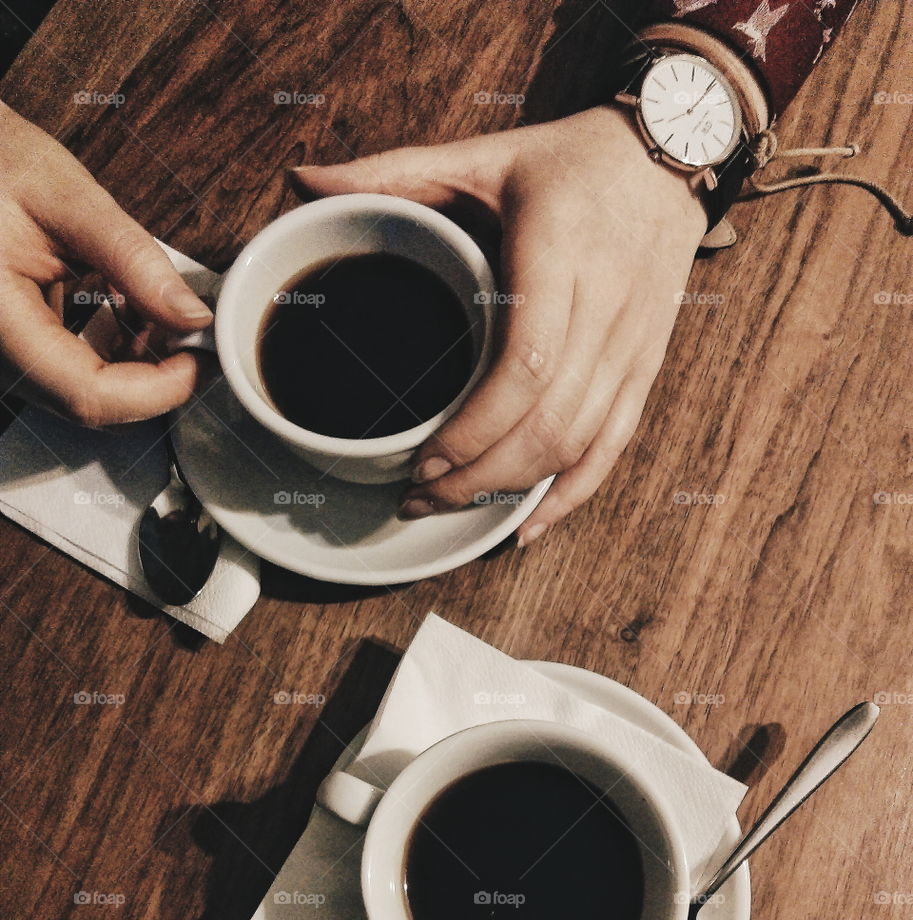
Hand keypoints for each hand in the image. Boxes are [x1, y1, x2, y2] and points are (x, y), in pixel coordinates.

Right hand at [0, 100, 212, 427]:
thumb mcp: (66, 196)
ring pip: (82, 392)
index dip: (155, 390)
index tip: (197, 359)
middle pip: (89, 402)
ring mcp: (3, 356)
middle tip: (189, 333)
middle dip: (151, 376)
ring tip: (159, 312)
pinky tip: (127, 310)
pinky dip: (109, 348)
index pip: (87, 393)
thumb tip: (191, 315)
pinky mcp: (14, 347)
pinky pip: (67, 370)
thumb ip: (132, 258)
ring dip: (134, 363)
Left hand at [290, 108, 707, 544]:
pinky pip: (614, 446)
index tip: (421, 457)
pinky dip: (571, 494)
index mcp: (559, 253)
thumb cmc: (570, 162)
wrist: (670, 157)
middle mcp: (604, 307)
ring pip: (579, 442)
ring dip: (513, 489)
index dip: (474, 427)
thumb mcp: (485, 156)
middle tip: (419, 496)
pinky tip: (529, 526)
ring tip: (451, 506)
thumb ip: (395, 172)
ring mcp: (632, 345)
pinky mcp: (647, 367)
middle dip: (479, 476)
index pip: (525, 366)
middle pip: (548, 422)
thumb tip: (304, 183)